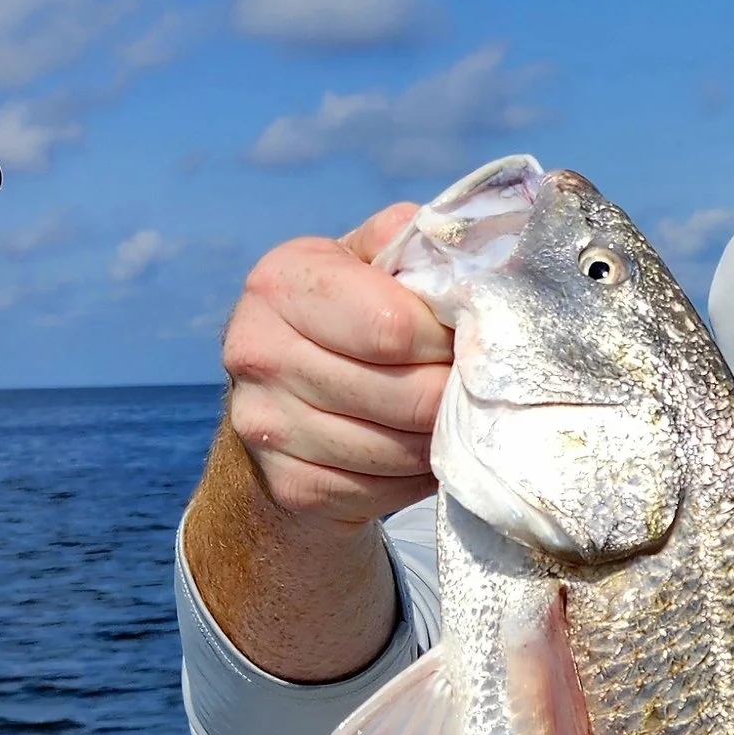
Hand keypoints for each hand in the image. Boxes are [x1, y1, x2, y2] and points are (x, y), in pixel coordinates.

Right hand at [221, 204, 453, 522]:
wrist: (279, 404)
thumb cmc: (344, 319)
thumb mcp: (364, 262)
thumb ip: (407, 245)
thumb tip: (466, 253)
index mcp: (280, 283)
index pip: (394, 326)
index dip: (448, 339)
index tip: (467, 339)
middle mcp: (258, 352)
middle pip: (407, 394)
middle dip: (454, 392)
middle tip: (475, 385)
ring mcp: (267, 425)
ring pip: (402, 448)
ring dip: (442, 437)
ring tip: (451, 415)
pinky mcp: (290, 485)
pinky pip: (388, 489)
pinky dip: (419, 474)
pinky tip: (421, 449)